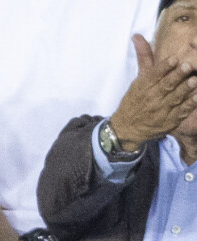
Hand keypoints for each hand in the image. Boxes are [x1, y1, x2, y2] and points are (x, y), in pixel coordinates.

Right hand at [110, 34, 196, 150]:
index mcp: (144, 86)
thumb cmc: (134, 101)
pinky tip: (196, 98)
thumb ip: (144, 57)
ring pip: (174, 98)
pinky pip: (180, 112)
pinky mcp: (168, 122)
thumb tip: (137, 35)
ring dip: (185, 90)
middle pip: (165, 85)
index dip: (164, 67)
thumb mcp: (137, 80)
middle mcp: (151, 98)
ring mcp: (160, 111)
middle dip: (177, 76)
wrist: (126, 129)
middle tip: (188, 66)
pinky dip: (188, 105)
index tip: (174, 59)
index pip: (154, 75)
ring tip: (194, 81)